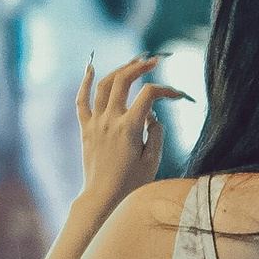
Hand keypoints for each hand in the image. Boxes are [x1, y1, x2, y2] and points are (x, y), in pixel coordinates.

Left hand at [76, 53, 166, 211]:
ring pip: (104, 85)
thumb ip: (156, 132)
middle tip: (153, 61)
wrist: (103, 198)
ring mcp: (95, 123)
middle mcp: (110, 120)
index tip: (177, 96)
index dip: (166, 90)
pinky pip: (81, 101)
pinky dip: (85, 82)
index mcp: (129, 128)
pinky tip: (90, 68)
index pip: (149, 95)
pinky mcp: (86, 129)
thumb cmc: (131, 184)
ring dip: (119, 69)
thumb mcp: (152, 160)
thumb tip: (152, 115)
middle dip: (139, 66)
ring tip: (133, 62)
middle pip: (123, 80)